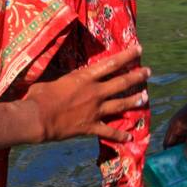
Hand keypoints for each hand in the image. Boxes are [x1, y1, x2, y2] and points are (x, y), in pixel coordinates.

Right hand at [24, 43, 148, 142]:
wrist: (37, 118)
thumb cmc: (39, 96)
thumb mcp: (52, 80)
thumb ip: (62, 78)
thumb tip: (60, 76)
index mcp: (84, 78)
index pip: (111, 63)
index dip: (127, 56)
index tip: (139, 50)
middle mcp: (94, 92)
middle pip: (122, 83)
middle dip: (137, 77)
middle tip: (148, 72)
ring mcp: (95, 110)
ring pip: (121, 105)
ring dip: (134, 101)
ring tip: (145, 98)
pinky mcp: (91, 126)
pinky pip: (109, 131)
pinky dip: (120, 135)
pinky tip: (129, 137)